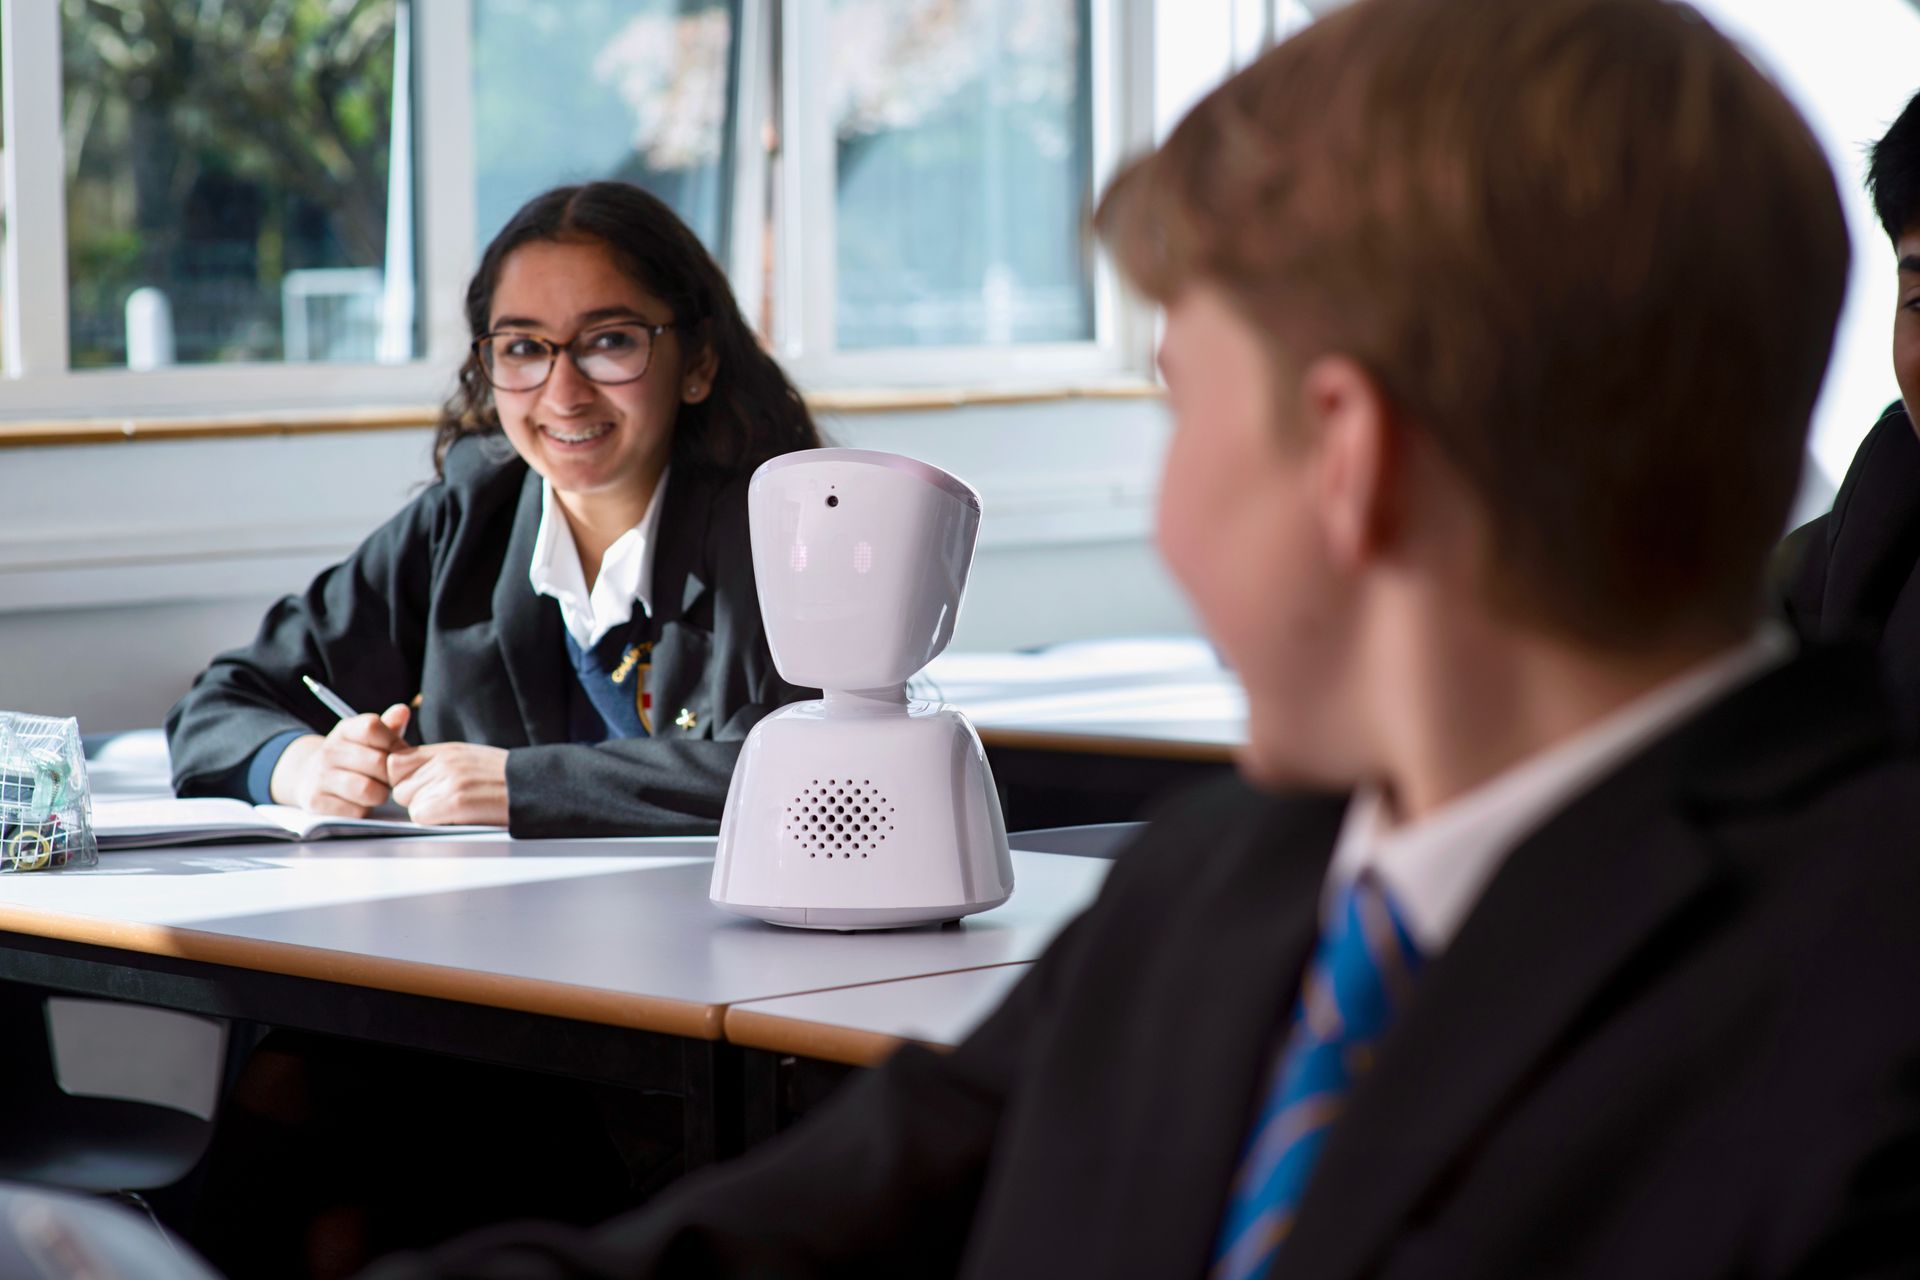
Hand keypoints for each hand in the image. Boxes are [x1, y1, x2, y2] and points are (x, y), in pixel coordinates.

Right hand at [270, 704, 411, 815]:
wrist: (310, 777)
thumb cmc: (353, 757)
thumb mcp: (368, 739)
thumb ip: (388, 727)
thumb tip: (402, 711)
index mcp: (345, 730)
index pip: (372, 727)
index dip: (394, 743)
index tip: (400, 754)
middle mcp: (329, 750)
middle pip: (377, 762)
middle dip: (391, 775)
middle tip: (390, 779)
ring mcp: (320, 776)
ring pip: (367, 789)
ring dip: (380, 794)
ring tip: (377, 791)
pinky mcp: (316, 802)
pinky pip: (355, 811)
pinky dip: (364, 810)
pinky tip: (361, 803)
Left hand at [388, 742, 509, 825]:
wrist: (536, 788)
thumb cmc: (506, 783)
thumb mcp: (468, 762)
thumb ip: (437, 766)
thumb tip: (410, 779)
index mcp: (447, 751)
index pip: (396, 763)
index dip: (404, 781)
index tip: (419, 790)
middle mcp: (444, 761)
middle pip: (400, 787)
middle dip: (415, 799)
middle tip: (443, 804)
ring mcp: (449, 779)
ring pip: (409, 804)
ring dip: (426, 812)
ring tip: (455, 810)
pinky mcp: (455, 799)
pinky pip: (420, 816)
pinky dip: (435, 822)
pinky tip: (458, 818)